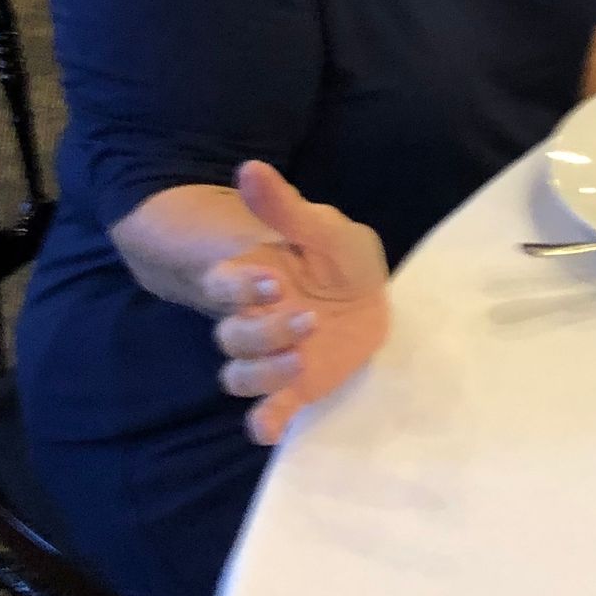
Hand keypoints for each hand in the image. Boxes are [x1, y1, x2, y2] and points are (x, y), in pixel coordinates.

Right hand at [203, 161, 390, 444]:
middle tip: (307, 319)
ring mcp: (272, 359)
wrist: (370, 294)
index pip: (225, 286)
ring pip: (239, 376)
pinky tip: (269, 427)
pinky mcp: (296, 388)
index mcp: (254, 281)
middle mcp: (253, 322)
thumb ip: (285, 207)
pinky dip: (263, 423)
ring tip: (299, 361)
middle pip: (231, 337)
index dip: (239, 287)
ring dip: (261, 375)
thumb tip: (249, 168)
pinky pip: (267, 413)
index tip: (275, 279)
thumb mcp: (324, 229)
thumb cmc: (339, 256)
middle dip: (262, 332)